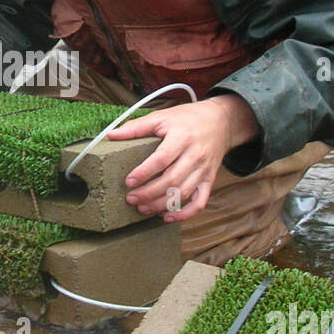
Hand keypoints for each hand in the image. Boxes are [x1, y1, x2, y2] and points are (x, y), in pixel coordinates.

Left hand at [106, 95, 258, 221]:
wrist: (221, 121)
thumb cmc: (188, 119)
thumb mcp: (162, 117)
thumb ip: (137, 127)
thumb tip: (111, 135)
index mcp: (182, 138)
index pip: (162, 159)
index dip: (144, 172)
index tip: (129, 181)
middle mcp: (195, 155)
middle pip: (172, 180)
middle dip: (149, 193)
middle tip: (131, 199)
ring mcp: (204, 170)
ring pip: (183, 193)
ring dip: (161, 205)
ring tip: (142, 209)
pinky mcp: (210, 180)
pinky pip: (200, 202)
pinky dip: (185, 214)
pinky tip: (167, 217)